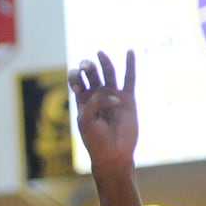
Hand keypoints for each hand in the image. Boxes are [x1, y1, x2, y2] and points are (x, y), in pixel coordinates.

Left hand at [68, 50, 137, 173]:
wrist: (112, 153)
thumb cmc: (95, 139)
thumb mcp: (86, 121)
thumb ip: (94, 104)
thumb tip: (113, 95)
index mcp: (83, 100)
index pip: (77, 81)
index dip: (75, 76)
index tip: (76, 80)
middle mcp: (98, 95)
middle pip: (92, 74)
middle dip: (88, 67)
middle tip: (86, 65)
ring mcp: (113, 95)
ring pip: (109, 74)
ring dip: (104, 63)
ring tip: (99, 54)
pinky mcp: (128, 99)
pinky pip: (129, 79)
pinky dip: (130, 65)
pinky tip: (129, 51)